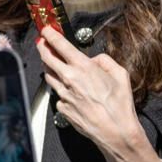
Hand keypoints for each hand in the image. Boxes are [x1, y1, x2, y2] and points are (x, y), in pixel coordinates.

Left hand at [37, 27, 145, 159]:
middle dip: (42, 47)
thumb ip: (105, 61)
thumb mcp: (120, 74)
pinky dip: (61, 89)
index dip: (50, 35)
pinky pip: (58, 95)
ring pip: (49, 76)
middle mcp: (69, 79)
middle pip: (47, 59)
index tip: (46, 29)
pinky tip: (69, 90)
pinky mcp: (62, 108)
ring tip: (51, 62)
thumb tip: (94, 59)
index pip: (60, 45)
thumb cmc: (120, 105)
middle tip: (41, 42)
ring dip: (48, 67)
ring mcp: (63, 95)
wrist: (115, 132)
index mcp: (83, 67)